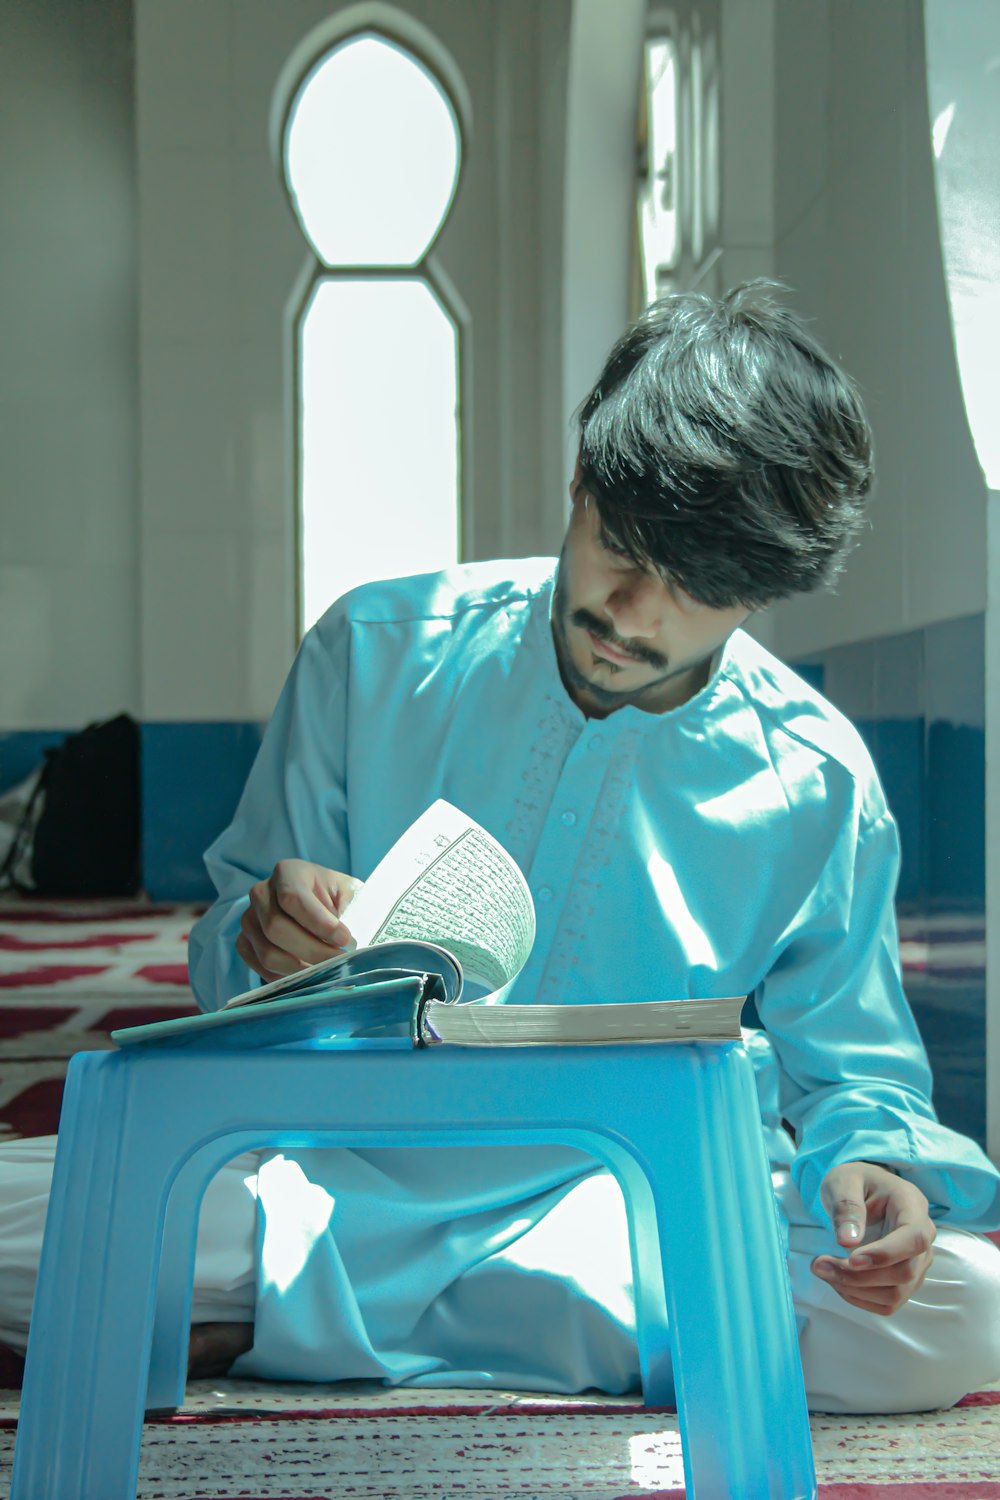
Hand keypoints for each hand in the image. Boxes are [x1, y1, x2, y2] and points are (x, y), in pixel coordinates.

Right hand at [236, 859, 360, 980]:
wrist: (317, 903)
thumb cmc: (333, 897)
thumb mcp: (348, 893)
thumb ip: (349, 910)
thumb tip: (346, 939)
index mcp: (287, 872)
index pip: (292, 898)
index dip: (318, 923)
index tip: (344, 939)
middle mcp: (261, 893)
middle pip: (275, 928)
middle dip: (312, 950)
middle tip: (338, 961)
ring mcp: (249, 919)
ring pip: (267, 953)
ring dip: (300, 968)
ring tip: (325, 969)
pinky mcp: (244, 942)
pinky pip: (259, 967)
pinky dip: (285, 976)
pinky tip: (307, 973)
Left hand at [811, 1160, 934, 1315]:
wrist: (862, 1192)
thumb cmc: (855, 1182)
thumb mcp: (843, 1181)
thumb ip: (846, 1206)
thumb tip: (848, 1242)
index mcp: (912, 1205)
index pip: (914, 1238)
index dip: (886, 1254)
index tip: (851, 1259)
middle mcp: (923, 1237)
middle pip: (904, 1272)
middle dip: (859, 1276)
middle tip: (818, 1264)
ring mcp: (917, 1262)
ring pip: (896, 1293)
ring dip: (855, 1289)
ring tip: (822, 1269)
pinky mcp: (905, 1281)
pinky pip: (888, 1303)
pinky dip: (859, 1298)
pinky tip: (837, 1280)